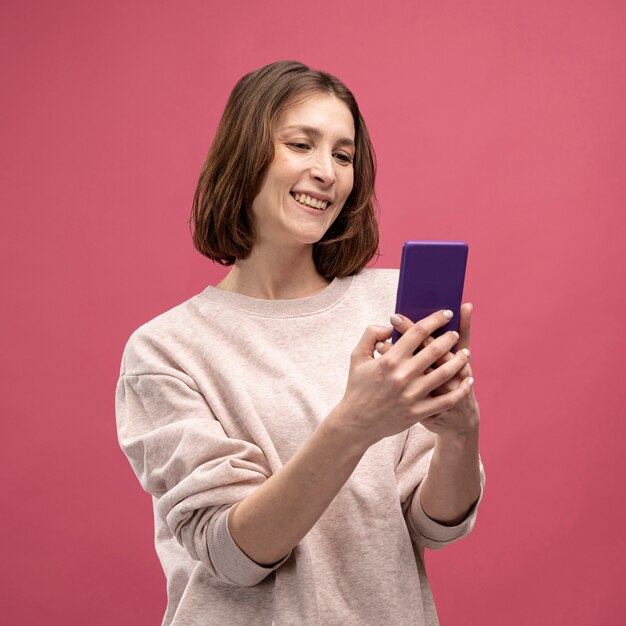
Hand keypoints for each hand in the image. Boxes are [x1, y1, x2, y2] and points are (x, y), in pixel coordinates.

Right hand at [336, 310, 472, 448]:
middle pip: (435, 350)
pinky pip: (446, 401)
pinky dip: (461, 390)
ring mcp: (412, 395)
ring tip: (465, 353)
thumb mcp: (357, 356)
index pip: (417, 332)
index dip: (435, 320)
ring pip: (445, 373)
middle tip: (455, 334)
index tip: (446, 314)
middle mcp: (402, 376)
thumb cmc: (358, 387)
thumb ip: (371, 335)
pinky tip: (468, 381)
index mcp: (389, 360)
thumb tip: (391, 326)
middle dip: (450, 338)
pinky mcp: (418, 412)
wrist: (356, 423)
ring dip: (459, 360)